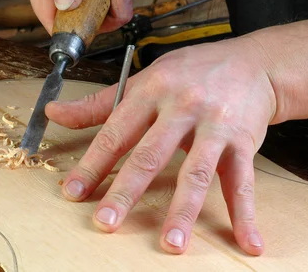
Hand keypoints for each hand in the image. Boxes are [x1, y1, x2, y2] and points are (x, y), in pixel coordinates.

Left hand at [45, 37, 276, 254]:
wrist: (253, 63)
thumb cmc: (192, 72)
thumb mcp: (145, 79)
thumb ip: (100, 103)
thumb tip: (54, 112)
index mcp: (152, 90)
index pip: (116, 131)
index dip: (93, 163)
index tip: (73, 191)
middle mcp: (183, 106)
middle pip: (150, 154)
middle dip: (126, 191)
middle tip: (106, 222)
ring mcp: (215, 125)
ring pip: (196, 172)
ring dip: (183, 211)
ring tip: (171, 244)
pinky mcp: (243, 141)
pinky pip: (242, 181)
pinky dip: (244, 215)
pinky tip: (247, 242)